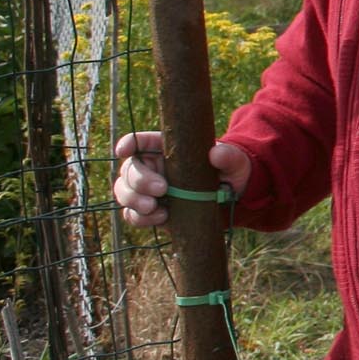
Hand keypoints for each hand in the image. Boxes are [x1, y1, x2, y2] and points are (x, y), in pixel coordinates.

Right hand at [111, 133, 249, 228]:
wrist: (232, 198)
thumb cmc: (229, 172)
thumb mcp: (234, 161)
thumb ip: (228, 156)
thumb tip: (216, 153)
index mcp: (166, 148)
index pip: (140, 141)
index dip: (128, 143)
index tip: (124, 150)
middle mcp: (152, 167)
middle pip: (128, 170)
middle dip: (138, 181)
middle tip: (161, 190)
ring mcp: (148, 190)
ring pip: (124, 193)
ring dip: (134, 201)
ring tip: (154, 207)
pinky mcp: (150, 211)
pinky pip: (133, 215)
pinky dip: (141, 218)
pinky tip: (162, 218)